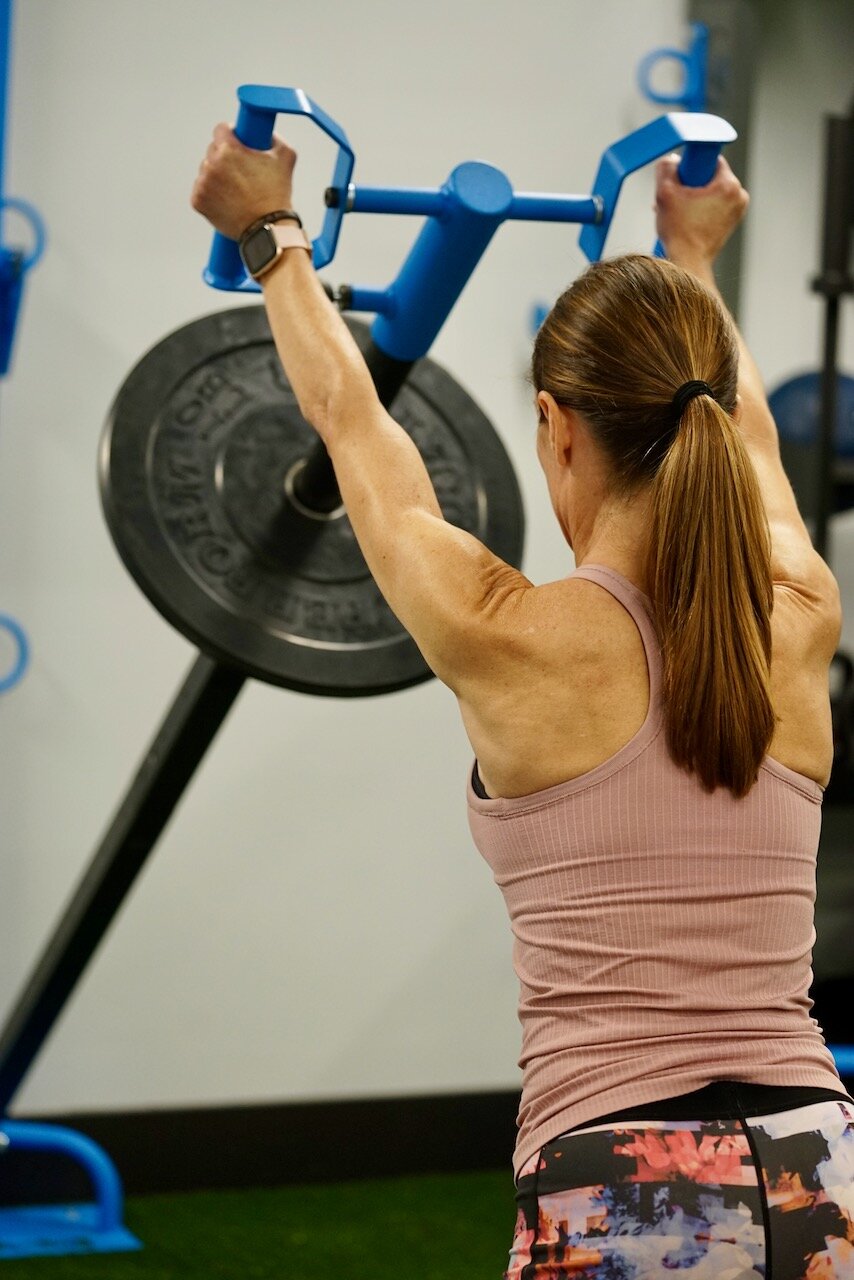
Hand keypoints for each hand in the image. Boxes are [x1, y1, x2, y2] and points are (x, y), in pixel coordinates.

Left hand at [191, 123, 296, 240]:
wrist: (268, 230)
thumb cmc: (277, 195)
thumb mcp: (285, 158)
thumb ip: (274, 138)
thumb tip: (266, 133)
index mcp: (228, 149)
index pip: (221, 129)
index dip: (232, 134)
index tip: (238, 143)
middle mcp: (211, 164)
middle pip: (212, 150)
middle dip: (225, 157)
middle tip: (241, 172)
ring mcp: (202, 184)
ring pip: (206, 171)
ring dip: (217, 176)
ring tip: (236, 191)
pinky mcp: (197, 201)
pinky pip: (201, 190)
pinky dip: (211, 195)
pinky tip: (227, 201)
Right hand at [654, 154, 748, 268]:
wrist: (688, 264)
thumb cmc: (680, 234)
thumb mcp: (665, 193)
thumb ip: (666, 167)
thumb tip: (671, 160)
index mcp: (729, 185)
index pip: (710, 159)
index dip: (691, 166)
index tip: (682, 179)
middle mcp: (739, 196)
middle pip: (710, 176)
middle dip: (690, 185)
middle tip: (676, 199)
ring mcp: (737, 211)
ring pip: (711, 192)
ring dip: (693, 198)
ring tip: (679, 212)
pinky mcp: (731, 223)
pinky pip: (714, 206)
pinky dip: (699, 209)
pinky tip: (685, 220)